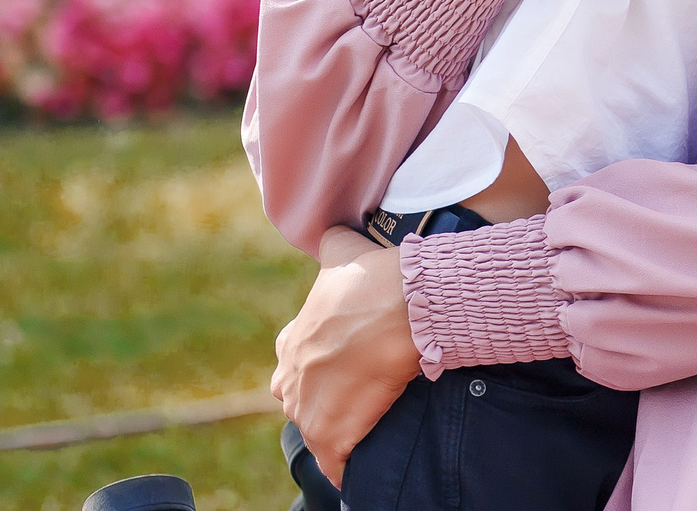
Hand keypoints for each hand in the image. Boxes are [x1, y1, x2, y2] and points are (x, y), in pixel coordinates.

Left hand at [272, 235, 419, 489]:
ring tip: (363, 427)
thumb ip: (332, 243)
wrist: (406, 305)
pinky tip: (358, 469)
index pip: (291, 360)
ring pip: (315, 429)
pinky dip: (345, 467)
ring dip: (335, 428)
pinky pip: (334, 463)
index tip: (342, 361)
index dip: (317, 361)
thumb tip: (330, 228)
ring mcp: (308, 408)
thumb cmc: (376, 279)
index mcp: (292, 340)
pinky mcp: (332, 433)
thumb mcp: (344, 252)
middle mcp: (291, 376)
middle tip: (353, 393)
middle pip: (296, 399)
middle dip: (318, 399)